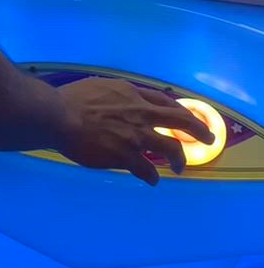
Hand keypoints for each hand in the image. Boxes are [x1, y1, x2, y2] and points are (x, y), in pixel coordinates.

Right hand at [55, 79, 215, 185]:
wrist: (59, 116)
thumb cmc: (71, 100)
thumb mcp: (98, 86)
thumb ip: (114, 93)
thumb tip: (116, 98)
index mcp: (131, 93)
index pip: (164, 100)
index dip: (179, 109)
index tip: (187, 116)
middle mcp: (140, 113)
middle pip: (179, 121)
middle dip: (198, 130)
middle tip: (208, 138)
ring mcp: (135, 136)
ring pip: (170, 148)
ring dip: (179, 159)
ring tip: (180, 167)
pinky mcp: (126, 156)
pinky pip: (147, 170)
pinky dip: (153, 177)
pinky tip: (154, 181)